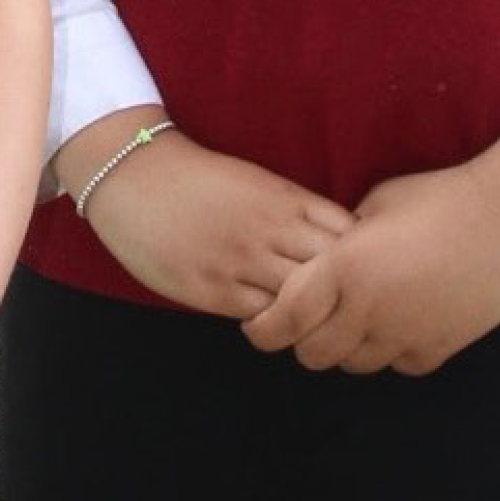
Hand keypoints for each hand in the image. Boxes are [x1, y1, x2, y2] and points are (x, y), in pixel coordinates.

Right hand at [63, 119, 355, 319]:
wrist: (135, 174)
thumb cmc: (198, 178)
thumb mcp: (257, 183)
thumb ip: (295, 212)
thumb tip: (336, 246)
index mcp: (287, 199)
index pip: (351, 235)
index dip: (364, 257)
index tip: (361, 270)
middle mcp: (271, 230)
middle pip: (337, 272)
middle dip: (349, 292)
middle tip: (349, 308)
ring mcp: (242, 261)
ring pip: (304, 301)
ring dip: (314, 315)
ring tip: (316, 323)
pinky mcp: (213, 289)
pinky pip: (265, 319)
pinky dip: (279, 326)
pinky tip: (278, 325)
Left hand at [243, 133, 499, 373]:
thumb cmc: (439, 198)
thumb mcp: (374, 207)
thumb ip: (340, 242)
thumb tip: (320, 261)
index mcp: (343, 270)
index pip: (283, 322)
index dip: (262, 331)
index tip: (257, 327)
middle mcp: (368, 310)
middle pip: (313, 354)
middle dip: (304, 340)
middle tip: (309, 320)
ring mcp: (404, 334)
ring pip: (355, 364)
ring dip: (348, 346)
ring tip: (358, 317)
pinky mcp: (438, 348)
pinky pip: (399, 364)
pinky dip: (391, 349)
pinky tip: (400, 321)